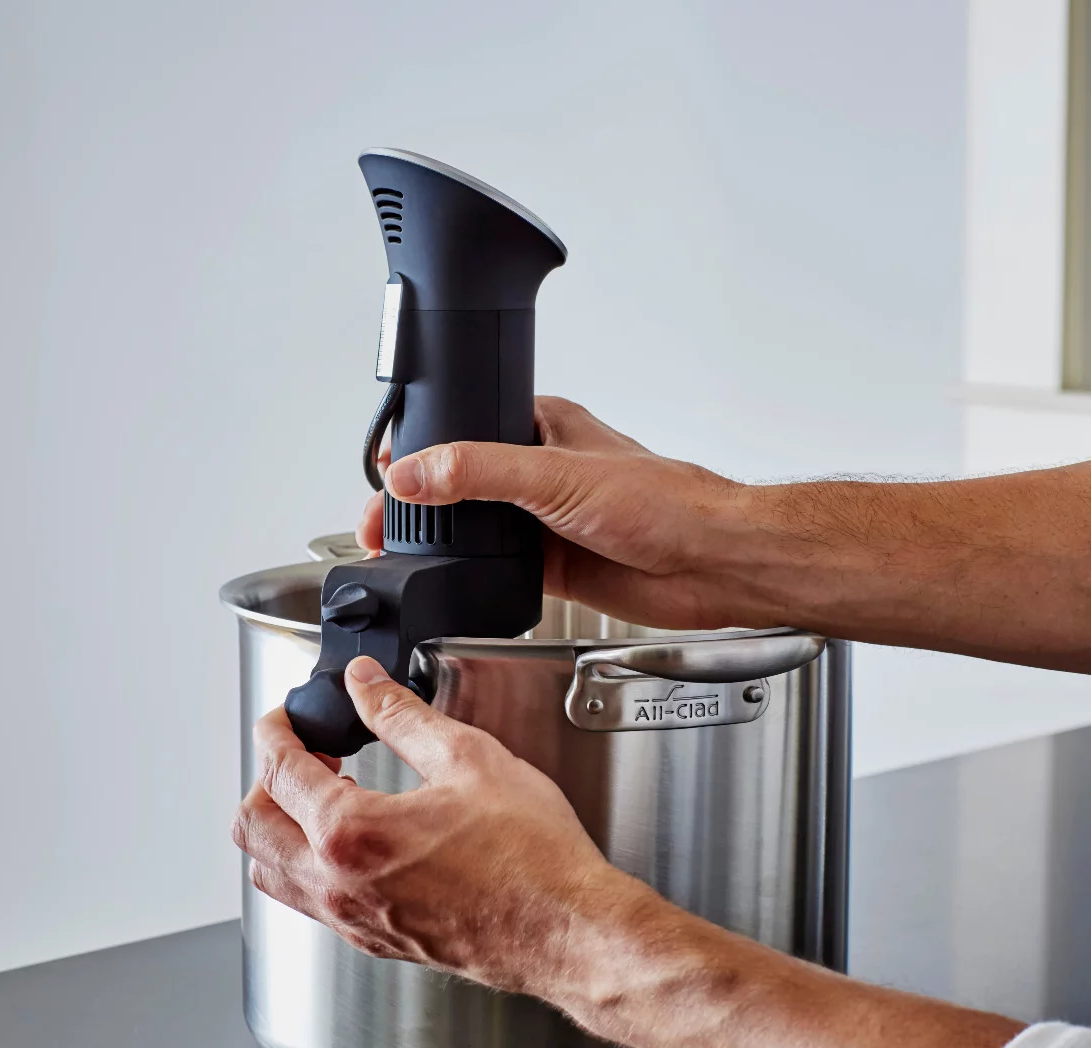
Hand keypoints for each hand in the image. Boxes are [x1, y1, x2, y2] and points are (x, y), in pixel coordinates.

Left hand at [230, 654, 639, 996]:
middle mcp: (338, 886)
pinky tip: (352, 837)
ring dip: (279, 825)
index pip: (278, 771)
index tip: (289, 715)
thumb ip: (401, 714)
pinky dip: (305, 861)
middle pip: (252, 828)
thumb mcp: (467, 758)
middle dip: (265, 779)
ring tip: (321, 792)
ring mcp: (353, 921)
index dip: (277, 730)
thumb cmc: (531, 858)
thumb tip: (364, 683)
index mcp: (351, 834)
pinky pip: (308, 901)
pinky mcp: (375, 941)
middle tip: (302, 751)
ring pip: (271, 873)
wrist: (567, 931)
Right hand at [355, 396, 754, 628]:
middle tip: (380, 524)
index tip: (384, 472)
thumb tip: (415, 472)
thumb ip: (479, 473)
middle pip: (461, 482)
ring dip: (442, 539)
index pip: (465, 426)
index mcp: (544, 427)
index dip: (421, 447)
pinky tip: (450, 578)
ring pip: (475, 527)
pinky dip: (469, 572)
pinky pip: (496, 567)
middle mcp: (541, 470)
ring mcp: (545, 519)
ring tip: (398, 552)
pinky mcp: (553, 564)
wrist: (711, 565)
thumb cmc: (666, 502)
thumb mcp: (556, 475)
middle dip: (420, 501)